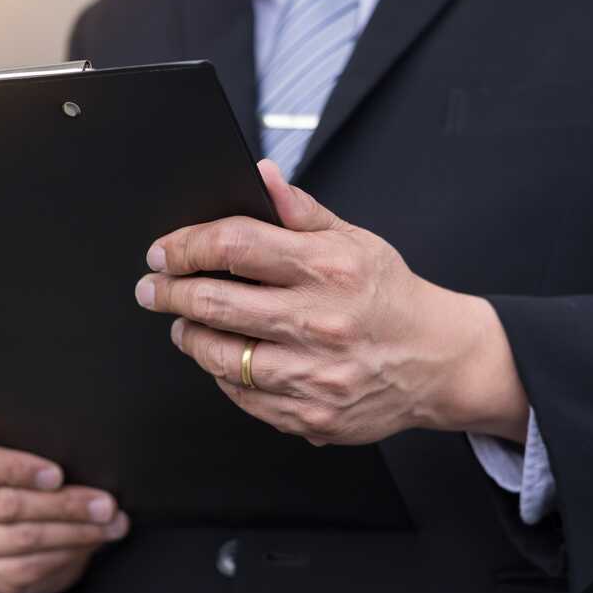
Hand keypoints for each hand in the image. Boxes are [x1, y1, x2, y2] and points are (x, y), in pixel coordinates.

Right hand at [0, 432, 129, 592]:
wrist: (12, 516)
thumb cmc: (28, 472)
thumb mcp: (29, 451)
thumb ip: (43, 449)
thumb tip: (90, 463)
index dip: (16, 468)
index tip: (58, 475)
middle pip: (8, 505)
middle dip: (66, 506)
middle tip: (106, 505)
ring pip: (23, 540)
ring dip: (76, 534)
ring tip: (110, 526)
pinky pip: (26, 569)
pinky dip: (65, 556)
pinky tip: (88, 545)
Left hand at [134, 160, 528, 445]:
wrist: (439, 362)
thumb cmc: (391, 297)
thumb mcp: (355, 240)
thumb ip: (300, 212)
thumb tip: (259, 176)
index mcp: (328, 269)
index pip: (234, 246)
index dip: (186, 246)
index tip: (164, 252)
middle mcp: (319, 322)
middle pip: (214, 305)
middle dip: (169, 293)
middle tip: (153, 288)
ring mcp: (314, 375)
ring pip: (220, 357)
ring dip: (190, 336)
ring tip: (185, 323)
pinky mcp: (310, 415)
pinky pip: (242, 397)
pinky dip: (223, 376)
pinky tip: (224, 359)